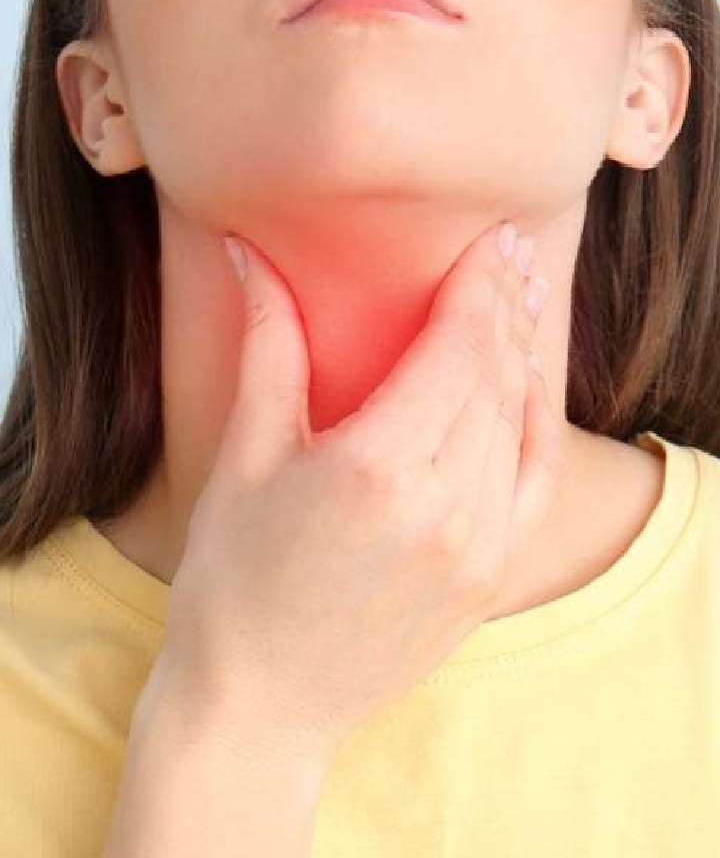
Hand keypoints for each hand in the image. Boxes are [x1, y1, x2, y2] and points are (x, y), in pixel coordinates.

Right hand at [157, 224, 560, 758]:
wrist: (259, 701)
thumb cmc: (234, 576)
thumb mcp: (246, 451)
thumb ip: (268, 343)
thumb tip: (250, 255)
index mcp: (376, 466)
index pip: (456, 347)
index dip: (479, 284)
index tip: (493, 237)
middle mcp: (441, 505)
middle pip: (494, 376)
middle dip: (506, 305)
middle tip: (512, 251)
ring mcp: (475, 548)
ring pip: (518, 423)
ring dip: (521, 355)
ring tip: (520, 301)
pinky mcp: (488, 578)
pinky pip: (535, 483)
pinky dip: (539, 426)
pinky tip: (530, 386)